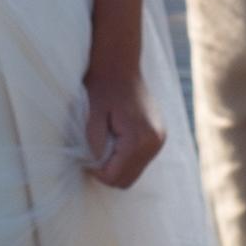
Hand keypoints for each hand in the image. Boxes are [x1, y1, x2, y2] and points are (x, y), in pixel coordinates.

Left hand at [74, 61, 166, 190]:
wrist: (120, 65)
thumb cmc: (103, 86)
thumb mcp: (93, 114)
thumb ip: (94, 142)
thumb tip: (96, 164)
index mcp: (139, 139)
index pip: (115, 176)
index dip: (96, 172)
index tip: (85, 158)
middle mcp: (155, 142)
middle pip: (127, 180)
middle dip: (107, 172)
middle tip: (92, 155)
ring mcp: (159, 140)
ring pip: (134, 173)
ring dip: (117, 166)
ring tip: (104, 146)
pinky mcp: (158, 136)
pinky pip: (140, 160)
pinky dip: (126, 159)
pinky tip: (115, 142)